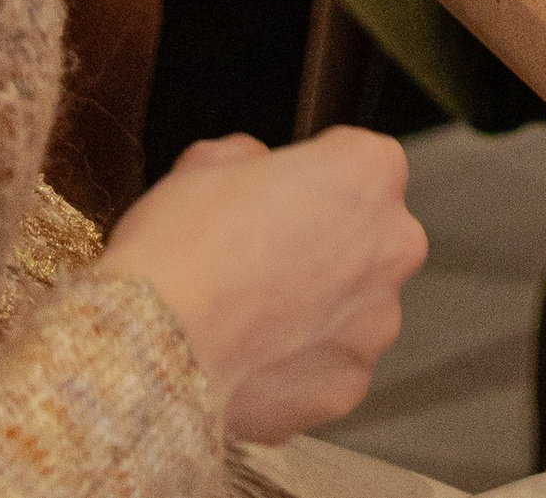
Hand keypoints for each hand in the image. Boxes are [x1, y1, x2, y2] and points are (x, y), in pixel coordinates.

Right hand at [102, 129, 425, 441]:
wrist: (154, 348)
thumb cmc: (180, 249)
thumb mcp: (205, 163)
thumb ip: (250, 157)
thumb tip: (251, 168)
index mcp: (367, 172)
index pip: (362, 164)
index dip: (313, 180)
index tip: (280, 199)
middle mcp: (391, 246)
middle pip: (370, 239)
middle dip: (327, 248)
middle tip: (261, 263)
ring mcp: (374, 325)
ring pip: (352, 310)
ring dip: (316, 312)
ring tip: (249, 320)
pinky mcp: (347, 388)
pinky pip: (328, 370)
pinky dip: (297, 369)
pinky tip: (249, 361)